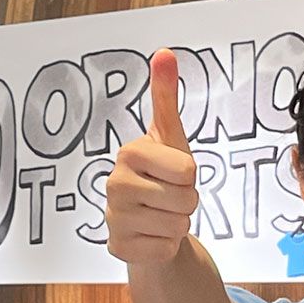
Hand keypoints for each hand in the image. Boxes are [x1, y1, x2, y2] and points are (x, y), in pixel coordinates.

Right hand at [106, 49, 198, 263]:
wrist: (148, 220)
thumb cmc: (162, 174)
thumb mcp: (170, 135)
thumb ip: (165, 95)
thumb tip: (164, 53)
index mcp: (129, 152)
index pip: (188, 170)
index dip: (190, 175)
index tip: (173, 172)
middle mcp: (114, 184)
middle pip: (185, 200)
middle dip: (187, 201)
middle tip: (169, 196)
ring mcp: (113, 218)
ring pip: (177, 226)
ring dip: (177, 224)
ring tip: (161, 214)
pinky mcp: (118, 248)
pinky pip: (165, 249)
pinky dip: (166, 246)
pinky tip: (151, 235)